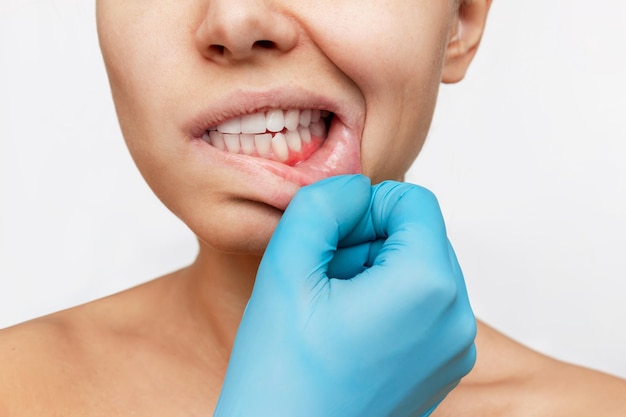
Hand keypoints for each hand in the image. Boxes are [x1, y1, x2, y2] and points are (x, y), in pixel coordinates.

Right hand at [213, 175, 475, 416]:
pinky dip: (384, 300)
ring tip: (330, 307)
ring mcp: (454, 349)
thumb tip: (352, 186)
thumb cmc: (282, 377)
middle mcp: (458, 319)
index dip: (363, 207)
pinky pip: (421, 306)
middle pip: (417, 236)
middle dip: (367, 241)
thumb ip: (322, 206)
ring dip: (373, 270)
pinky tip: (345, 329)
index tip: (326, 239)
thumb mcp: (287, 269)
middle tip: (321, 276)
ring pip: (417, 269)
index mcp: (429, 287)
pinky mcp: (442, 368)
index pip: (413, 201)